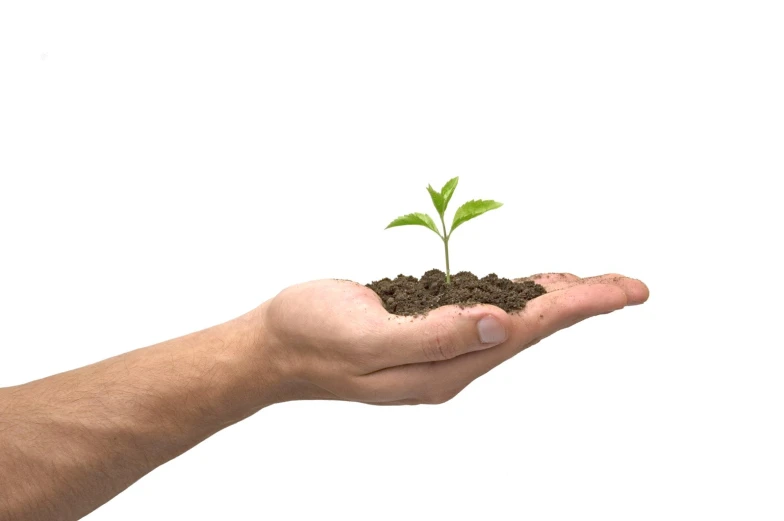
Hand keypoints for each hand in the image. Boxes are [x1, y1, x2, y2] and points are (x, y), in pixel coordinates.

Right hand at [254, 273, 648, 404]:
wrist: (274, 344)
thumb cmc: (313, 337)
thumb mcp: (368, 339)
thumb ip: (433, 335)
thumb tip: (500, 325)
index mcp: (444, 367)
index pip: (526, 331)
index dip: (577, 306)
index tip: (623, 290)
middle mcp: (451, 361)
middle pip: (531, 327)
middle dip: (581, 304)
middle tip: (630, 286)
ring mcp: (438, 346)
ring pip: (511, 319)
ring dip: (553, 299)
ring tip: (595, 284)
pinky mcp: (425, 327)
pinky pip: (483, 309)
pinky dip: (514, 293)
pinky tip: (529, 286)